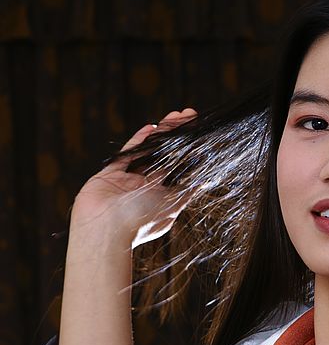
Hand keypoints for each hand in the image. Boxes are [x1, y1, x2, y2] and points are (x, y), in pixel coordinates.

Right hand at [71, 108, 196, 247]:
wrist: (105, 228)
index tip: (201, 136)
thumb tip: (207, 180)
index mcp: (163, 199)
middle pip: (166, 156)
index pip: (180, 170)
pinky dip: (140, 140)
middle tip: (190, 115)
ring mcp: (129, 180)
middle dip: (178, 136)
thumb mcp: (172, 204)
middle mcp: (147, 189)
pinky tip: (152, 127)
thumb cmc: (141, 220)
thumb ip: (187, 190)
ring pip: (150, 151)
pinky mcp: (111, 173)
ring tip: (177, 115)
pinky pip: (128, 153)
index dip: (190, 153)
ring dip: (163, 133)